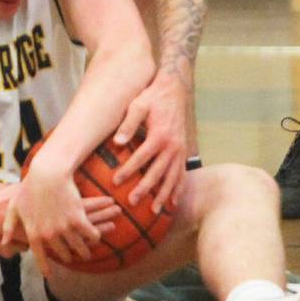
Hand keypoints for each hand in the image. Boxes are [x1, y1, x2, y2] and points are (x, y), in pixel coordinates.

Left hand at [2, 163, 118, 278]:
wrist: (47, 172)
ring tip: (86, 253)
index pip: (39, 256)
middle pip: (62, 253)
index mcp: (33, 233)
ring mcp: (64, 227)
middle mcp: (49, 234)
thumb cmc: (29, 187)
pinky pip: (90, 234)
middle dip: (68, 257)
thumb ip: (8, 226)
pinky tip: (96, 237)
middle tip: (71, 257)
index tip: (49, 275)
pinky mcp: (77, 218)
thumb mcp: (14, 206)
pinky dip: (95, 237)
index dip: (45, 267)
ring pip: (79, 246)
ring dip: (84, 251)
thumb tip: (5, 242)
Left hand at [112, 74, 186, 212]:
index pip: (141, 157)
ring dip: (163, 195)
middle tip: (132, 202)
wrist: (174, 90)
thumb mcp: (138, 106)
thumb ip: (128, 125)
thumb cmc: (152, 97)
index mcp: (159, 135)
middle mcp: (172, 146)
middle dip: (144, 189)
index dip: (128, 170)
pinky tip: (173, 203)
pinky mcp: (183, 151)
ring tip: (154, 210)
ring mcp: (180, 150)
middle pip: (157, 172)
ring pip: (172, 178)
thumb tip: (117, 142)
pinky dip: (178, 189)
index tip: (115, 181)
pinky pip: (182, 174)